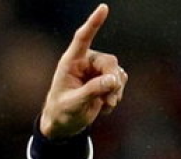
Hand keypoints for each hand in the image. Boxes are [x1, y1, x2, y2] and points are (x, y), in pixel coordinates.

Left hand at [40, 4, 126, 138]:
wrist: (64, 124)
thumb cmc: (61, 112)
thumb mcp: (74, 103)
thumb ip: (92, 90)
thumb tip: (114, 80)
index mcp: (70, 62)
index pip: (82, 39)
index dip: (93, 23)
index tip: (103, 8)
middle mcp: (85, 63)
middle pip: (109, 62)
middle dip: (112, 80)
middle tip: (110, 99)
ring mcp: (96, 71)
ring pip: (117, 72)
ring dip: (115, 90)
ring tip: (106, 105)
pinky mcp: (105, 80)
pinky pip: (120, 82)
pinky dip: (116, 95)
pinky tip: (105, 107)